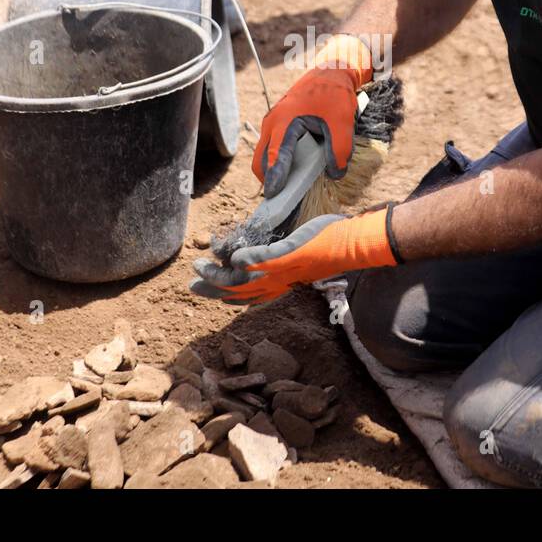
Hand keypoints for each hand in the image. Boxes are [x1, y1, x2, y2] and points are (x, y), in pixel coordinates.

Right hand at [190, 209, 396, 305]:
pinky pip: (264, 259)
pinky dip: (248, 260)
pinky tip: (233, 258)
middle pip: (238, 291)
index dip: (223, 295)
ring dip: (220, 275)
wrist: (350, 246)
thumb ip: (278, 257)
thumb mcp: (298, 256)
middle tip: (192, 283)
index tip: (205, 290)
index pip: (246, 295)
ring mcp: (283, 269)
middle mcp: (278, 282)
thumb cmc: (327, 246)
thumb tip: (260, 254)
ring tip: (201, 267)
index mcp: (278, 284)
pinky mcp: (290, 254)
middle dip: (212, 289)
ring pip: (244, 278)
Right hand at [253, 34, 371, 197]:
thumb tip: (334, 174)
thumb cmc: (334, 95)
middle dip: (269, 180)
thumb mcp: (342, 123)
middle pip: (260, 160)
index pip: (274, 157)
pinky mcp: (278, 124)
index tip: (274, 196)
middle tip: (284, 198)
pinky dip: (278, 161)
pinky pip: (272, 148)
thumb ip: (339, 151)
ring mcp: (272, 123)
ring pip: (265, 155)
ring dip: (274, 170)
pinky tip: (296, 169)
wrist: (330, 71)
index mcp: (284, 122)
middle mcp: (272, 123)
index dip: (274, 178)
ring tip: (292, 186)